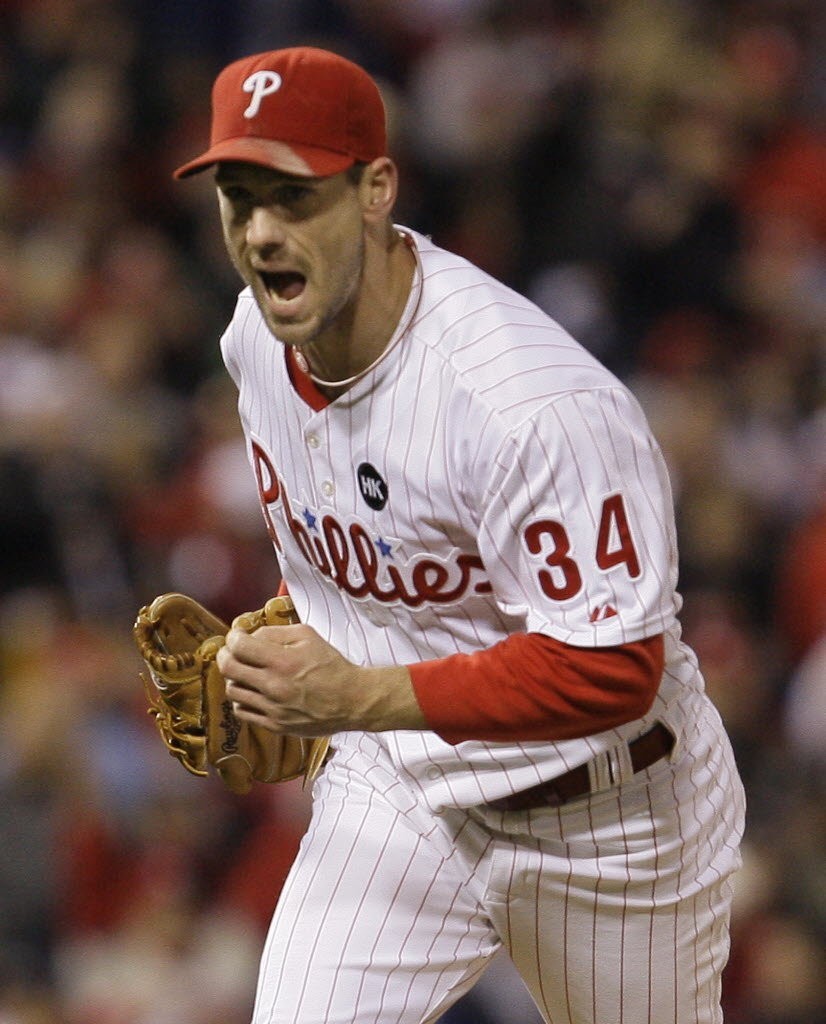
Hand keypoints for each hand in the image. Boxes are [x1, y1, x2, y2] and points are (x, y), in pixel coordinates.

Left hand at [215, 623, 425, 735]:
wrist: (352, 701)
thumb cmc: (331, 666)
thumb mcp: (308, 636)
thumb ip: (276, 632)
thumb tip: (250, 634)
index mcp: (283, 661)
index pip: (239, 646)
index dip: (233, 637)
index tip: (237, 635)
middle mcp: (274, 686)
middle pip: (228, 668)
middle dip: (225, 655)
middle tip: (232, 651)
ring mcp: (272, 708)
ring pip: (232, 691)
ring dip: (235, 678)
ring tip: (246, 672)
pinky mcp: (274, 725)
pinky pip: (242, 711)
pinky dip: (242, 699)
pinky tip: (254, 692)